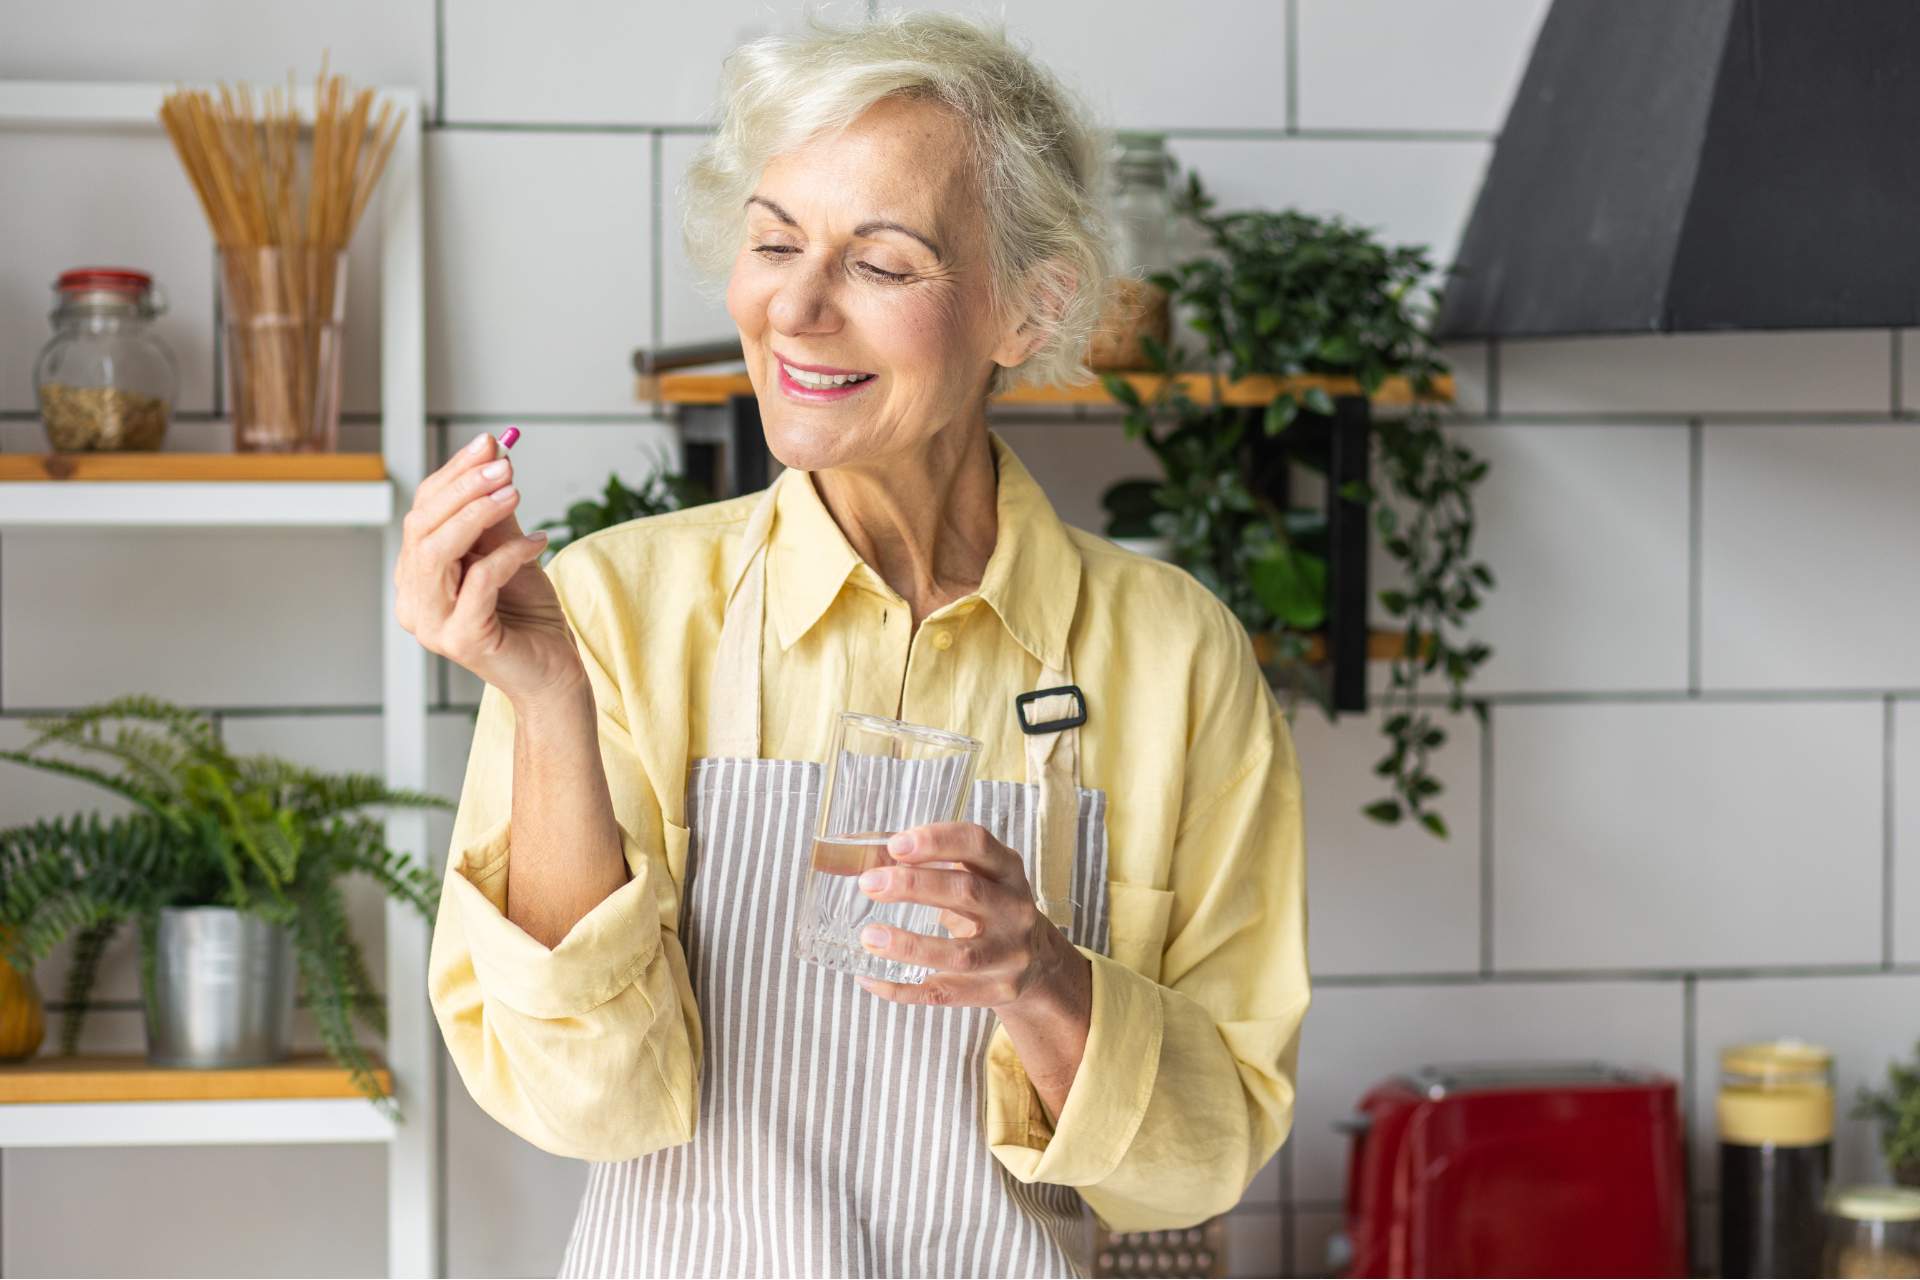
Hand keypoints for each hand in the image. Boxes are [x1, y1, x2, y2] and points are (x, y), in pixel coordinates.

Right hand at [393, 431, 584, 705]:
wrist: (554, 672)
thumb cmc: (528, 615)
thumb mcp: (510, 552)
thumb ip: (494, 513)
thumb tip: (492, 454)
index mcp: (416, 577)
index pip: (421, 513)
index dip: (453, 474)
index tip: (488, 443)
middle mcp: (413, 601)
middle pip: (421, 528)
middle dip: (464, 488)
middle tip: (504, 465)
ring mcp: (431, 624)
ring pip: (437, 551)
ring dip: (477, 513)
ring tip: (515, 493)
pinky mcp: (460, 639)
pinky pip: (479, 580)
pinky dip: (509, 554)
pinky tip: (539, 541)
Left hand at [853, 821, 1088, 1014]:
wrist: (1036, 959)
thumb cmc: (985, 905)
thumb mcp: (967, 874)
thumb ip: (913, 860)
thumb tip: (840, 853)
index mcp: (1006, 869)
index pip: (976, 844)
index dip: (936, 841)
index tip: (896, 844)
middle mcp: (1015, 909)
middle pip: (966, 893)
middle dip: (914, 885)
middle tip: (868, 884)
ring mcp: (1009, 954)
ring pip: (959, 953)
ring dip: (910, 945)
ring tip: (868, 936)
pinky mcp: (997, 990)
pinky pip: (945, 993)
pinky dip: (903, 989)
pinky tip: (871, 978)